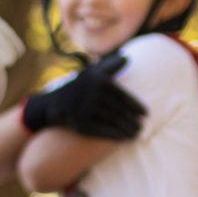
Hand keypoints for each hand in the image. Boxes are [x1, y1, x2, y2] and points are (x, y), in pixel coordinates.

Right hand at [21, 51, 143, 139]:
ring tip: (136, 133)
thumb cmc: (77, 88)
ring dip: (127, 129)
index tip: (145, 114)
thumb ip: (110, 67)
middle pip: (119, 110)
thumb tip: (127, 57)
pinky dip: (115, 135)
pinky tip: (124, 138)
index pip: (123, 96)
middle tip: (142, 127)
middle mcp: (92, 92)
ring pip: (112, 121)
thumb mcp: (91, 74)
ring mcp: (85, 107)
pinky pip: (102, 130)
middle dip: (132, 120)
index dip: (136, 106)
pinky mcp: (79, 122)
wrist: (51, 104)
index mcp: (98, 80)